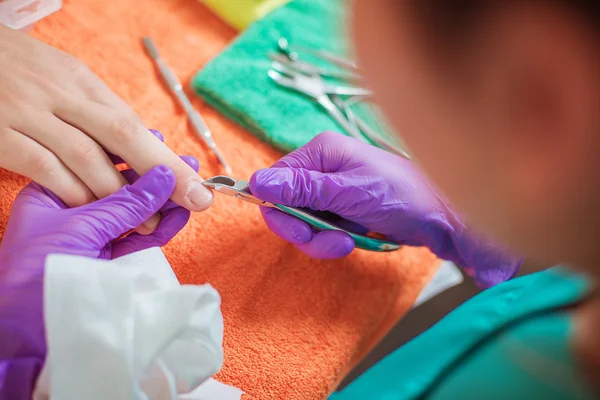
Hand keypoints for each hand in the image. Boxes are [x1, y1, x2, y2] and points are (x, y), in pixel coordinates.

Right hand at [0, 25, 211, 219]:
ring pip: (85, 155)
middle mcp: (60, 94)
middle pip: (121, 134)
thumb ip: (96, 112)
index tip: (194, 184)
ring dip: (120, 194)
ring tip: (148, 223)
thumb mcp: (60, 79)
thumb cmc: (16, 73)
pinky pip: (44, 167)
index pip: (131, 122)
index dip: (164, 157)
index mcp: (81, 81)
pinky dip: (72, 192)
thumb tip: (140, 149)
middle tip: (193, 202)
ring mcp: (27, 113)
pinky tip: (91, 213)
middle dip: (162, 171)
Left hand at [0, 159, 196, 399]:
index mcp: (54, 194)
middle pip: (122, 189)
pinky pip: (141, 238)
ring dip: (165, 204)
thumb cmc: (36, 272)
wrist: (28, 331)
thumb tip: (164, 177)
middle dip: (156, 180)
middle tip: (188, 168)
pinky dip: (162, 228)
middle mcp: (75, 211)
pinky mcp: (110, 260)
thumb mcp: (81, 229)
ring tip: (194, 191)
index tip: (158, 143)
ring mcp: (94, 236)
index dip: (129, 153)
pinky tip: (179, 216)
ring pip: (137, 214)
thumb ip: (125, 204)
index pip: (96, 164)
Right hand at [250, 131, 521, 286]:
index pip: (276, 181)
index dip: (280, 210)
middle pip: (287, 205)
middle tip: (333, 240)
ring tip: (349, 240)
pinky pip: (321, 230)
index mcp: (321, 152)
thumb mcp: (348, 192)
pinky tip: (355, 238)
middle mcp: (322, 169)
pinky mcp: (342, 209)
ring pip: (304, 223)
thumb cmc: (401, 195)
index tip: (300, 231)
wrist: (442, 217)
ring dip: (322, 239)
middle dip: (306, 230)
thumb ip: (302, 188)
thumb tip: (256, 182)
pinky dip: (333, 240)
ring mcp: (332, 191)